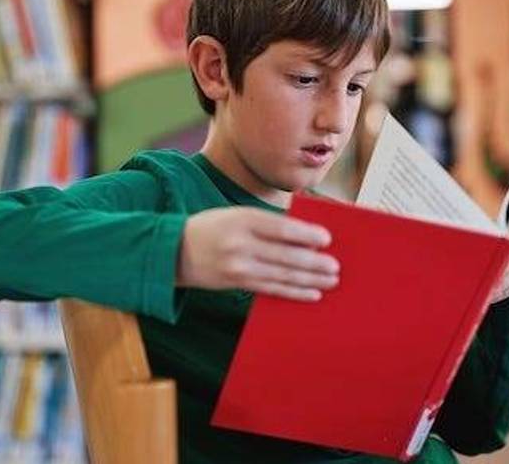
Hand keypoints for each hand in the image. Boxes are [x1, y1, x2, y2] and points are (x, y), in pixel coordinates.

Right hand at [177, 207, 339, 301]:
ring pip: (281, 275)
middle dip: (313, 262)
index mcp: (242, 219)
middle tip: (335, 266)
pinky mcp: (236, 283)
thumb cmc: (212, 228)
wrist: (173, 250)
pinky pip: (271, 289)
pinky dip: (293, 292)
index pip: (280, 228)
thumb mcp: (236, 215)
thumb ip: (266, 224)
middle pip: (284, 255)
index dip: (305, 234)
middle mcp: (240, 244)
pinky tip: (312, 293)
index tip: (326, 239)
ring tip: (330, 281)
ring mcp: (237, 266)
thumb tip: (305, 236)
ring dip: (309, 279)